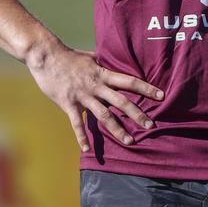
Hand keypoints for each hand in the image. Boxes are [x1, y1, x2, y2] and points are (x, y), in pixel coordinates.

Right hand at [27, 41, 163, 150]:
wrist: (46, 56)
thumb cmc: (68, 56)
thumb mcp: (90, 57)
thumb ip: (102, 63)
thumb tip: (112, 61)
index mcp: (103, 74)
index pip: (130, 81)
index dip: (146, 88)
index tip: (161, 95)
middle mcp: (96, 86)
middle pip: (121, 101)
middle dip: (137, 114)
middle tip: (151, 125)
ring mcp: (82, 96)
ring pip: (103, 115)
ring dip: (117, 129)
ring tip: (129, 141)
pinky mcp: (68, 103)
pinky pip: (77, 123)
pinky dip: (82, 137)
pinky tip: (87, 150)